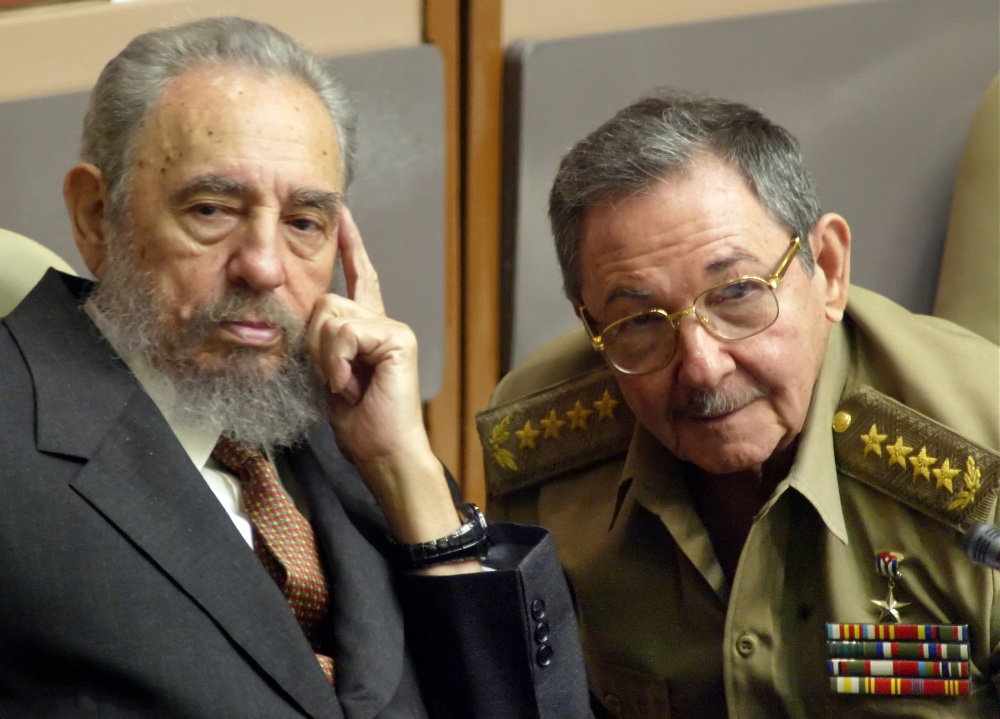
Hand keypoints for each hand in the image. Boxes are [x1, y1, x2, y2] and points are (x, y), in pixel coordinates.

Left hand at [307, 209, 470, 559]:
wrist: (384, 452)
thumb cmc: (359, 424)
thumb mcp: (328, 376)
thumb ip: (322, 343)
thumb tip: (306, 318)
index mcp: (368, 331)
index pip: (359, 278)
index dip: (350, 247)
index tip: (342, 216)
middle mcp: (384, 323)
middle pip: (325, 302)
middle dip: (314, 344)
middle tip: (332, 380)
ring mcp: (393, 329)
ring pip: (330, 316)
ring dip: (325, 357)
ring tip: (345, 385)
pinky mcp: (396, 338)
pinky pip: (345, 333)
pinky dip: (337, 362)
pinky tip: (350, 384)